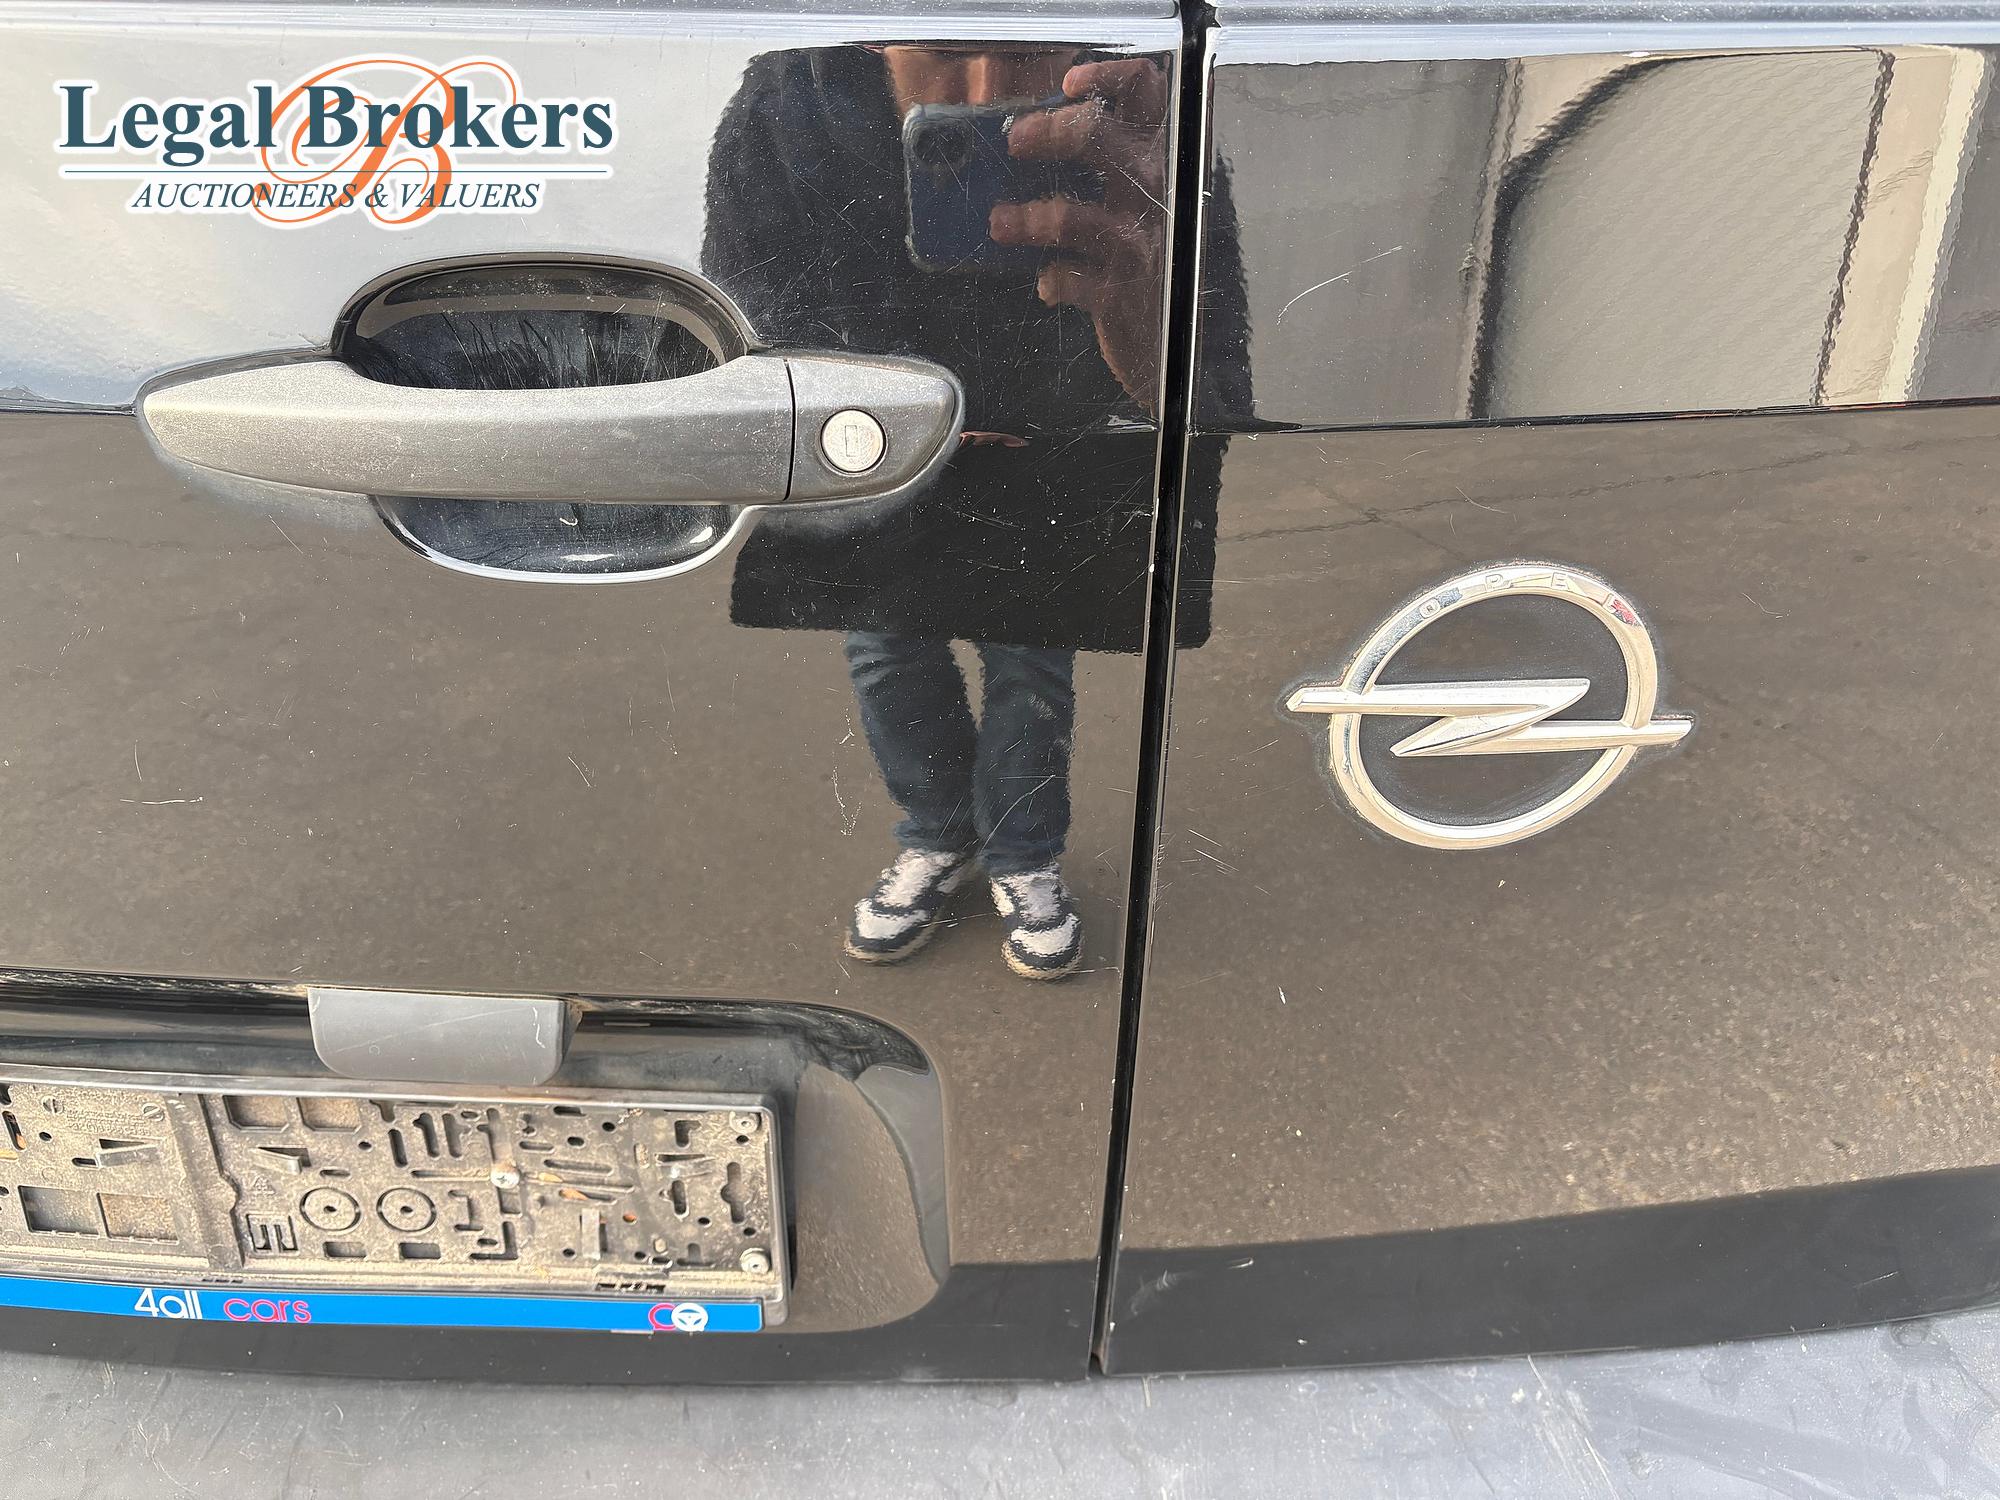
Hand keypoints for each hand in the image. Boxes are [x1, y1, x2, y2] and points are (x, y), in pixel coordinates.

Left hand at [990, 58, 1168, 411]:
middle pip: (1100, 138)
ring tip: (999, 223)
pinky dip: (1051, 279)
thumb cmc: (1152, 268)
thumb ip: (1104, 173)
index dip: (1110, 76)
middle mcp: (1157, 198)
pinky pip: (1068, 278)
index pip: (1149, 96)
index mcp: (1162, 166)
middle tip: (1017, 141)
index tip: (1071, 83)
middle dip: (1049, 132)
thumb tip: (1031, 142)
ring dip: (1028, 217)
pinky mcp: (1121, 296)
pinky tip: (1048, 283)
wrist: (1178, 348)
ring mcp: (1140, 248)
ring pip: (1073, 216)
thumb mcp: (1140, 209)